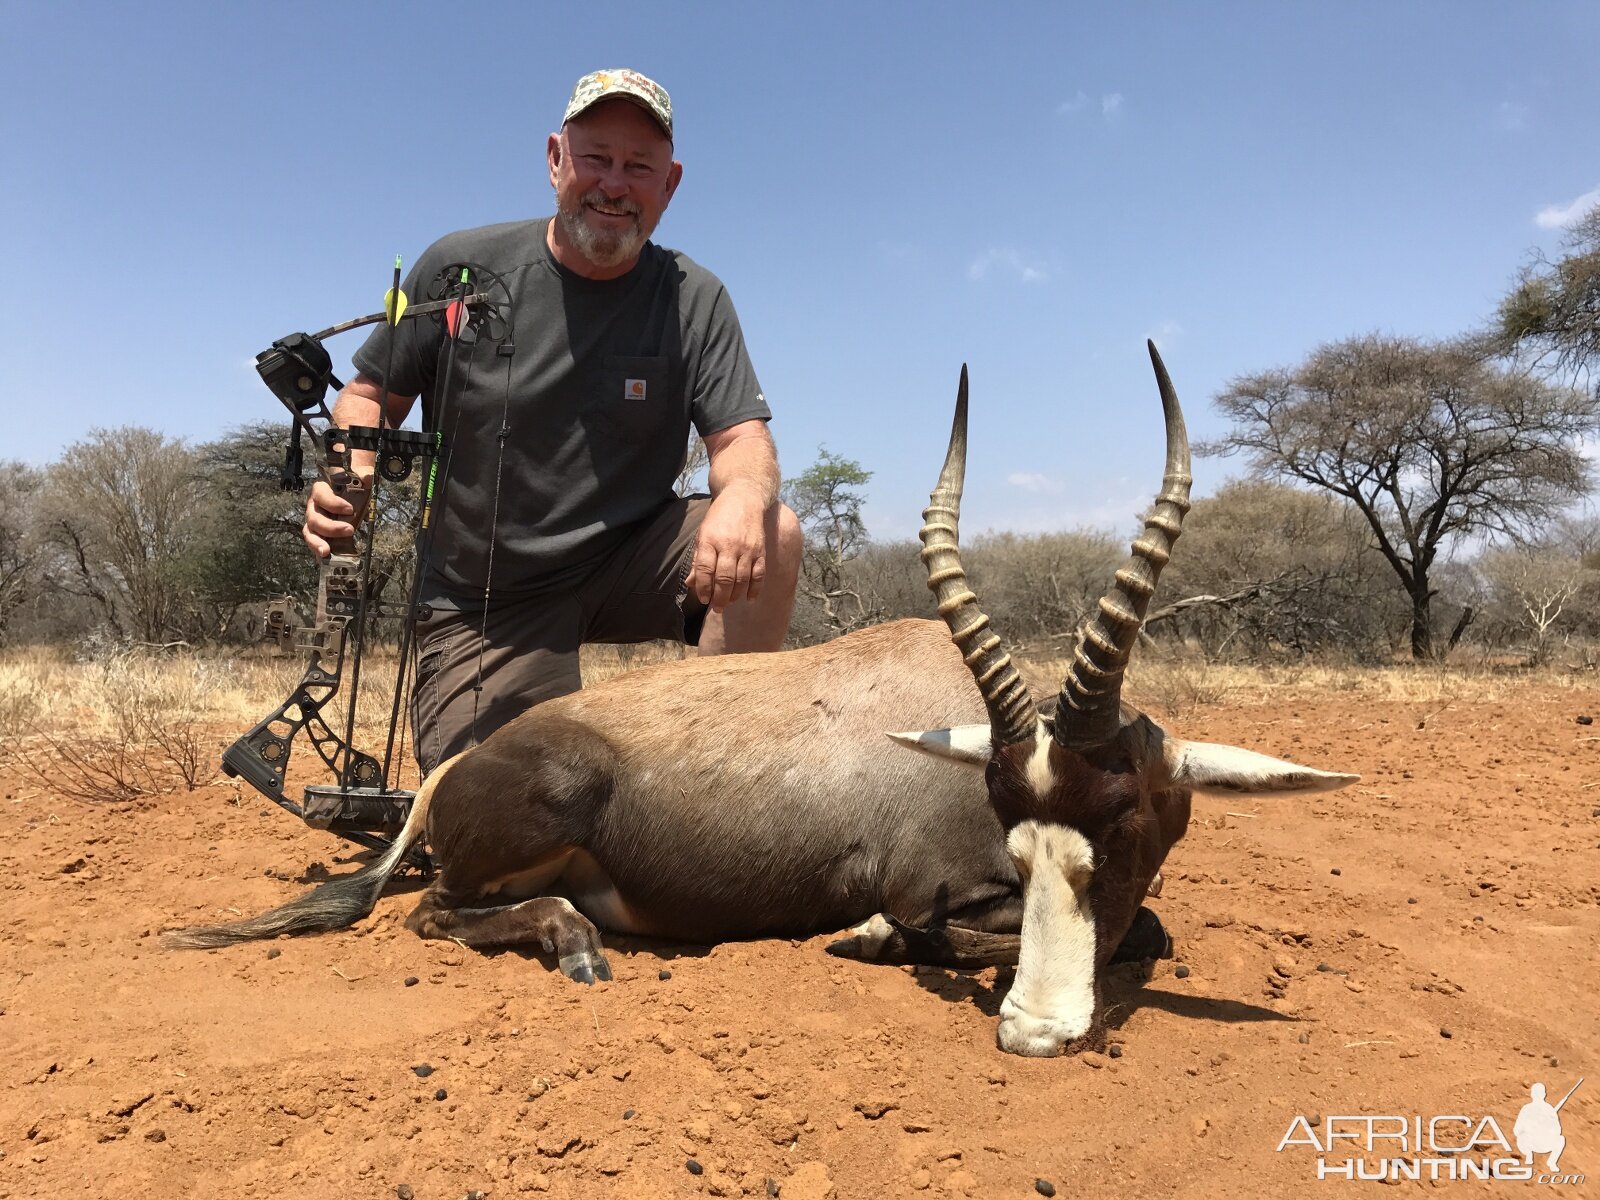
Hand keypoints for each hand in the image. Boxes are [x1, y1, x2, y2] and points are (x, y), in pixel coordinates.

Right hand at [302, 473, 369, 558]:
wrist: (352, 491)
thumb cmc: (353, 486)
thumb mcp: (359, 479)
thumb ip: (363, 476)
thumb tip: (368, 476)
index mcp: (320, 490)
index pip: (321, 495)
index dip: (333, 503)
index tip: (350, 509)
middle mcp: (313, 506)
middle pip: (314, 518)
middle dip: (330, 527)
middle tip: (349, 530)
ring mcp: (314, 521)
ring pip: (310, 532)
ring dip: (317, 543)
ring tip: (326, 552)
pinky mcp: (318, 534)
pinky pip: (315, 542)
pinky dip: (318, 551)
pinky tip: (325, 559)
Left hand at [686, 487, 767, 611]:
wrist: (744, 498)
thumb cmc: (719, 519)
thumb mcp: (703, 534)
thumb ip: (699, 560)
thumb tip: (691, 584)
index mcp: (710, 540)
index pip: (705, 569)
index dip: (703, 587)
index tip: (702, 599)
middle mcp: (729, 545)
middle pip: (724, 578)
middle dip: (720, 597)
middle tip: (717, 608)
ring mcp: (747, 548)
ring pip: (742, 579)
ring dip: (735, 596)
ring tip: (728, 603)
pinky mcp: (760, 550)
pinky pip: (759, 574)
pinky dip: (755, 589)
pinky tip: (749, 599)